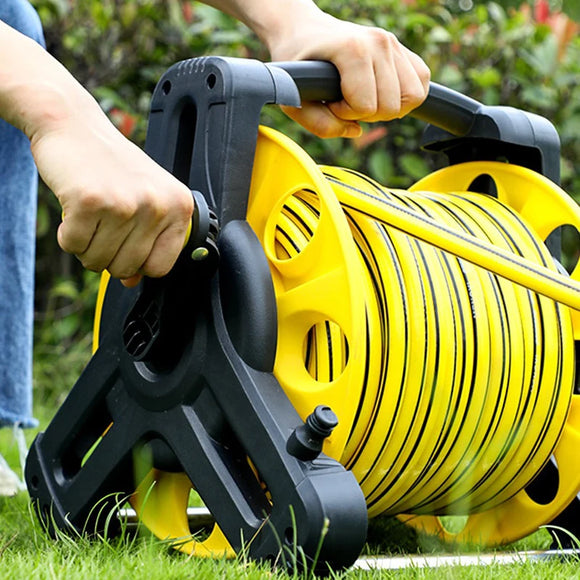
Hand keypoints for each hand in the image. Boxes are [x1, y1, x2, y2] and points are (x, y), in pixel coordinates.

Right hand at [30, 109, 192, 283]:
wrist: (74, 126)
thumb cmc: (112, 165)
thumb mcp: (144, 199)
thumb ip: (146, 242)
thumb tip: (132, 282)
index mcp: (179, 206)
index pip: (162, 267)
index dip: (139, 263)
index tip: (127, 244)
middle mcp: (157, 205)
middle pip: (128, 268)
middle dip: (108, 255)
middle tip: (103, 224)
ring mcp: (125, 203)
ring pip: (99, 262)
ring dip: (87, 246)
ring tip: (91, 214)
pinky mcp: (91, 202)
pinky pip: (75, 247)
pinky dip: (68, 235)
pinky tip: (76, 209)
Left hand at [267, 8, 429, 137]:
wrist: (304, 31)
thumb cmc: (297, 63)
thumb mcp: (293, 98)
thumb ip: (319, 124)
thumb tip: (356, 132)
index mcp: (353, 49)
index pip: (366, 105)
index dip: (345, 113)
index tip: (329, 100)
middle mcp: (379, 42)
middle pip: (392, 106)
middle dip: (366, 114)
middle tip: (345, 100)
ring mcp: (393, 44)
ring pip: (412, 98)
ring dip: (386, 108)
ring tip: (363, 98)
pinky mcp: (403, 50)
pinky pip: (422, 84)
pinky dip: (404, 98)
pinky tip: (380, 95)